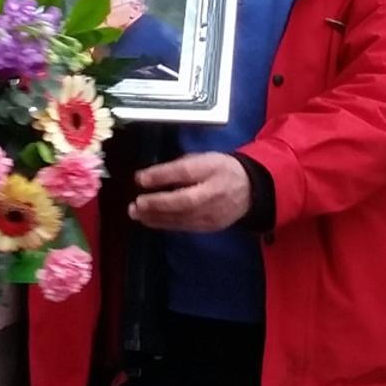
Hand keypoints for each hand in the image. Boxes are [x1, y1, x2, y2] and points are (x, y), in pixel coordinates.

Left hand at [129, 153, 252, 232]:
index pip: (185, 172)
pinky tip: (151, 220)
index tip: (140, 178)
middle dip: (157, 203)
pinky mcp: (210, 226)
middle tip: (136, 204)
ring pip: (182, 217)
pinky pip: (184, 226)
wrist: (250, 189)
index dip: (161, 176)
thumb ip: (178, 166)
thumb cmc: (220, 169)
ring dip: (156, 217)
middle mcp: (214, 193)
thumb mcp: (202, 158)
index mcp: (213, 169)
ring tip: (137, 213)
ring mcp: (213, 213)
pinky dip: (165, 223)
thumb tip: (149, 176)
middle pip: (184, 200)